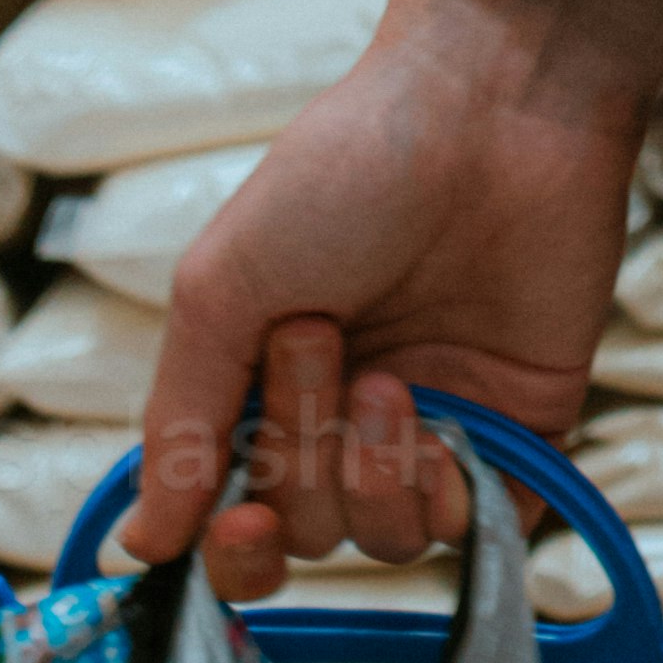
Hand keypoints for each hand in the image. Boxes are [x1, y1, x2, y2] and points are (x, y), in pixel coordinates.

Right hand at [128, 0, 662, 597]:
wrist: (491, 112)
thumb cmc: (345, 174)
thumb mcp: (224, 286)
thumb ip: (180, 420)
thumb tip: (141, 542)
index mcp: (267, 389)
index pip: (237, 520)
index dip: (235, 550)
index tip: (241, 523)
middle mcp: (346, 420)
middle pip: (308, 530)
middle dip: (302, 451)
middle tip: (317, 337)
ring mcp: (436, 425)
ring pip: (389, 539)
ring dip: (373, 473)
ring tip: (388, 377)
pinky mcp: (521, 426)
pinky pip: (479, 524)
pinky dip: (451, 490)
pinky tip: (445, 417)